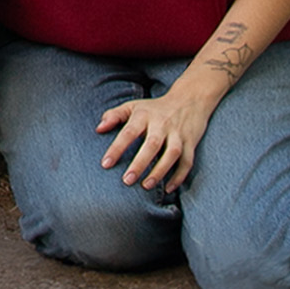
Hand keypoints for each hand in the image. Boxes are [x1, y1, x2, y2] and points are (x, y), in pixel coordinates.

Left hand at [99, 83, 218, 190]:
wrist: (189, 99)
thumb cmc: (154, 108)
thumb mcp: (133, 106)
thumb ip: (114, 115)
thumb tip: (98, 129)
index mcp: (144, 115)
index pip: (128, 132)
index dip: (117, 148)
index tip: (105, 164)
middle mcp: (162, 124)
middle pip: (151, 145)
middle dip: (139, 164)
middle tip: (127, 181)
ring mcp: (178, 133)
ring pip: (171, 154)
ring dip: (160, 171)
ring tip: (146, 186)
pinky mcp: (191, 142)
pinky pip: (187, 162)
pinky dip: (179, 176)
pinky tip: (169, 189)